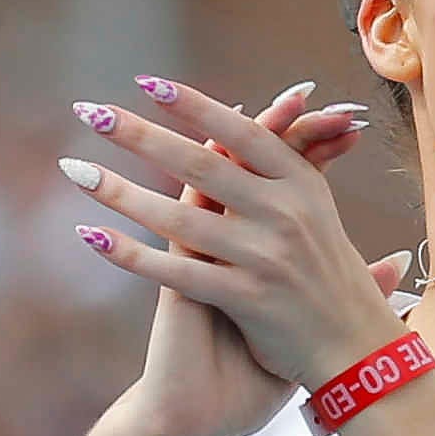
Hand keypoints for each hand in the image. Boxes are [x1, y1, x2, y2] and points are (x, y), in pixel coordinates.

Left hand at [63, 76, 405, 393]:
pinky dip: (131, 254)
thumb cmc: (333, 281)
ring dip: (120, 191)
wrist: (358, 352)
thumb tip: (262, 111)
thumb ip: (288, 167)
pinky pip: (178, 272)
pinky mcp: (249, 299)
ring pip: (179, 218)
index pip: (241, 132)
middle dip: (140, 135)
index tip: (146, 83)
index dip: (194, 106)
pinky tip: (91, 235)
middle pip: (201, 165)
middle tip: (91, 111)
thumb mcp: (319, 215)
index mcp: (302, 186)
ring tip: (76, 169)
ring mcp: (267, 257)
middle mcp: (286, 214)